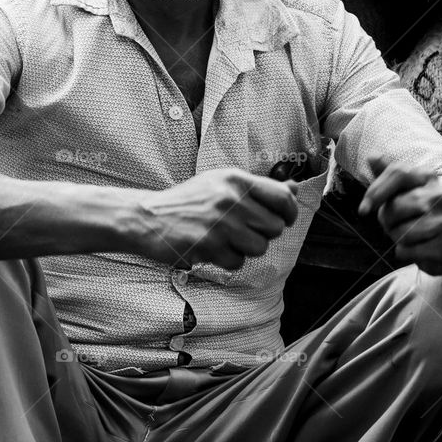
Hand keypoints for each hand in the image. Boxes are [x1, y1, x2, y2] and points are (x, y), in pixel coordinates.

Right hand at [134, 168, 298, 270]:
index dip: (289, 213)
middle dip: (263, 234)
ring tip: (225, 239)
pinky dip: (227, 260)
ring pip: (259, 247)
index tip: (283, 220)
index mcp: (235, 179)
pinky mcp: (209, 245)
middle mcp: (230, 198)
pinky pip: (237, 261)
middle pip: (275, 227)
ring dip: (245, 249)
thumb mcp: (221, 184)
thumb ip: (258, 189)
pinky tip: (212, 248)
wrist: (147, 217)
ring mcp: (220, 222)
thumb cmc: (188, 201)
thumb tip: (294, 190)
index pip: (282, 198)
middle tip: (244, 231)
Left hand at [358, 155, 441, 276]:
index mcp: (428, 176)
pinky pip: (415, 250)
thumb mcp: (401, 192)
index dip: (376, 191)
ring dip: (397, 238)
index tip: (363, 211)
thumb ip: (387, 175)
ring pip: (406, 231)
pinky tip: (413, 249)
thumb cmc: (415, 214)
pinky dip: (406, 253)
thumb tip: (371, 156)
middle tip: (392, 225)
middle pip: (399, 205)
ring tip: (404, 236)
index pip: (399, 172)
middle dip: (387, 220)